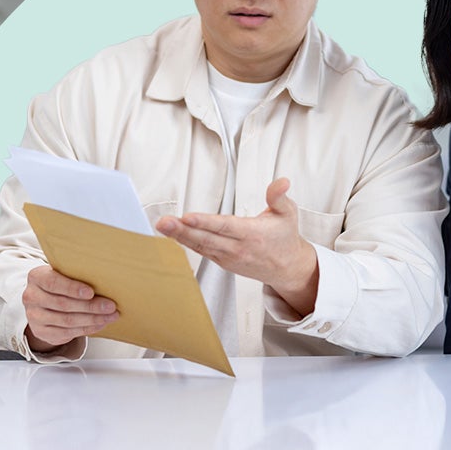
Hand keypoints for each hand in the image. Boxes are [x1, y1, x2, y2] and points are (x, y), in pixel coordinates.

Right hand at [22, 265, 119, 352]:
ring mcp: (34, 316)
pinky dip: (86, 329)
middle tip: (111, 306)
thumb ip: (76, 274)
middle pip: (63, 304)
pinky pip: (66, 333)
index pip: (53, 283)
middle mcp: (31, 297)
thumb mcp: (63, 273)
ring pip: (67, 320)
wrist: (43, 301)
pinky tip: (99, 324)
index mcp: (36, 277)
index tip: (91, 292)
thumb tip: (106, 278)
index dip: (73, 288)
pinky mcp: (41, 331)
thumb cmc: (60, 283)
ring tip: (110, 316)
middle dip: (90, 306)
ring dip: (92, 319)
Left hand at [155, 177, 319, 314]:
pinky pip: (201, 251)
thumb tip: (282, 181)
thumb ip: (279, 196)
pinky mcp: (222, 262)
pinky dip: (186, 243)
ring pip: (200, 246)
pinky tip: (173, 234)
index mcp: (252, 234)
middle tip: (164, 222)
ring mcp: (228, 257)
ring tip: (162, 226)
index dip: (205, 222)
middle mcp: (238, 248)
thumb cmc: (284, 237)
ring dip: (179, 236)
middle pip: (206, 238)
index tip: (187, 216)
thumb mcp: (288, 213)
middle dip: (182, 230)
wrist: (286, 268)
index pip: (225, 226)